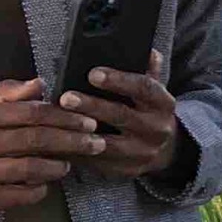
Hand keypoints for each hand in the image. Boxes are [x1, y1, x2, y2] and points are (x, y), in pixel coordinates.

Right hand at [0, 79, 102, 214]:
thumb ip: (5, 94)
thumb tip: (40, 83)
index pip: (32, 113)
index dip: (65, 116)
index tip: (87, 120)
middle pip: (37, 139)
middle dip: (73, 141)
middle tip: (96, 142)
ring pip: (31, 169)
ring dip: (57, 166)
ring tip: (68, 164)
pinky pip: (19, 195)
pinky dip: (37, 190)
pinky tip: (45, 185)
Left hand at [58, 48, 182, 178]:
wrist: (166, 152)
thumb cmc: (150, 113)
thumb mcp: (154, 92)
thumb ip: (149, 72)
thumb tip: (148, 51)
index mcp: (163, 105)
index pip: (145, 89)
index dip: (119, 80)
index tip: (93, 73)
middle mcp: (156, 129)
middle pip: (122, 116)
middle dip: (92, 106)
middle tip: (66, 97)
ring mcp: (142, 152)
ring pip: (108, 143)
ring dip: (80, 133)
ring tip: (56, 122)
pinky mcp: (126, 170)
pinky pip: (96, 162)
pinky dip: (75, 151)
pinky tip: (56, 142)